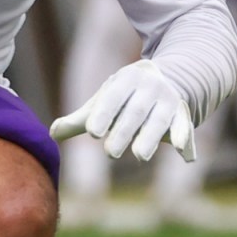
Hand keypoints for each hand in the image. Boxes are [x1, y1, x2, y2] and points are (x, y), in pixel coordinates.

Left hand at [51, 58, 195, 163]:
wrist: (170, 79)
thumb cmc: (127, 97)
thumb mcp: (105, 102)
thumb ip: (81, 119)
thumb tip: (52, 133)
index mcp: (126, 80)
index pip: (112, 97)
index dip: (102, 114)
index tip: (91, 132)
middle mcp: (149, 87)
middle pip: (135, 111)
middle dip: (123, 131)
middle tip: (109, 153)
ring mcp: (168, 99)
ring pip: (160, 119)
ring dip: (150, 137)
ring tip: (139, 156)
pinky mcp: (183, 114)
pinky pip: (184, 125)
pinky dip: (184, 136)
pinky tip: (183, 152)